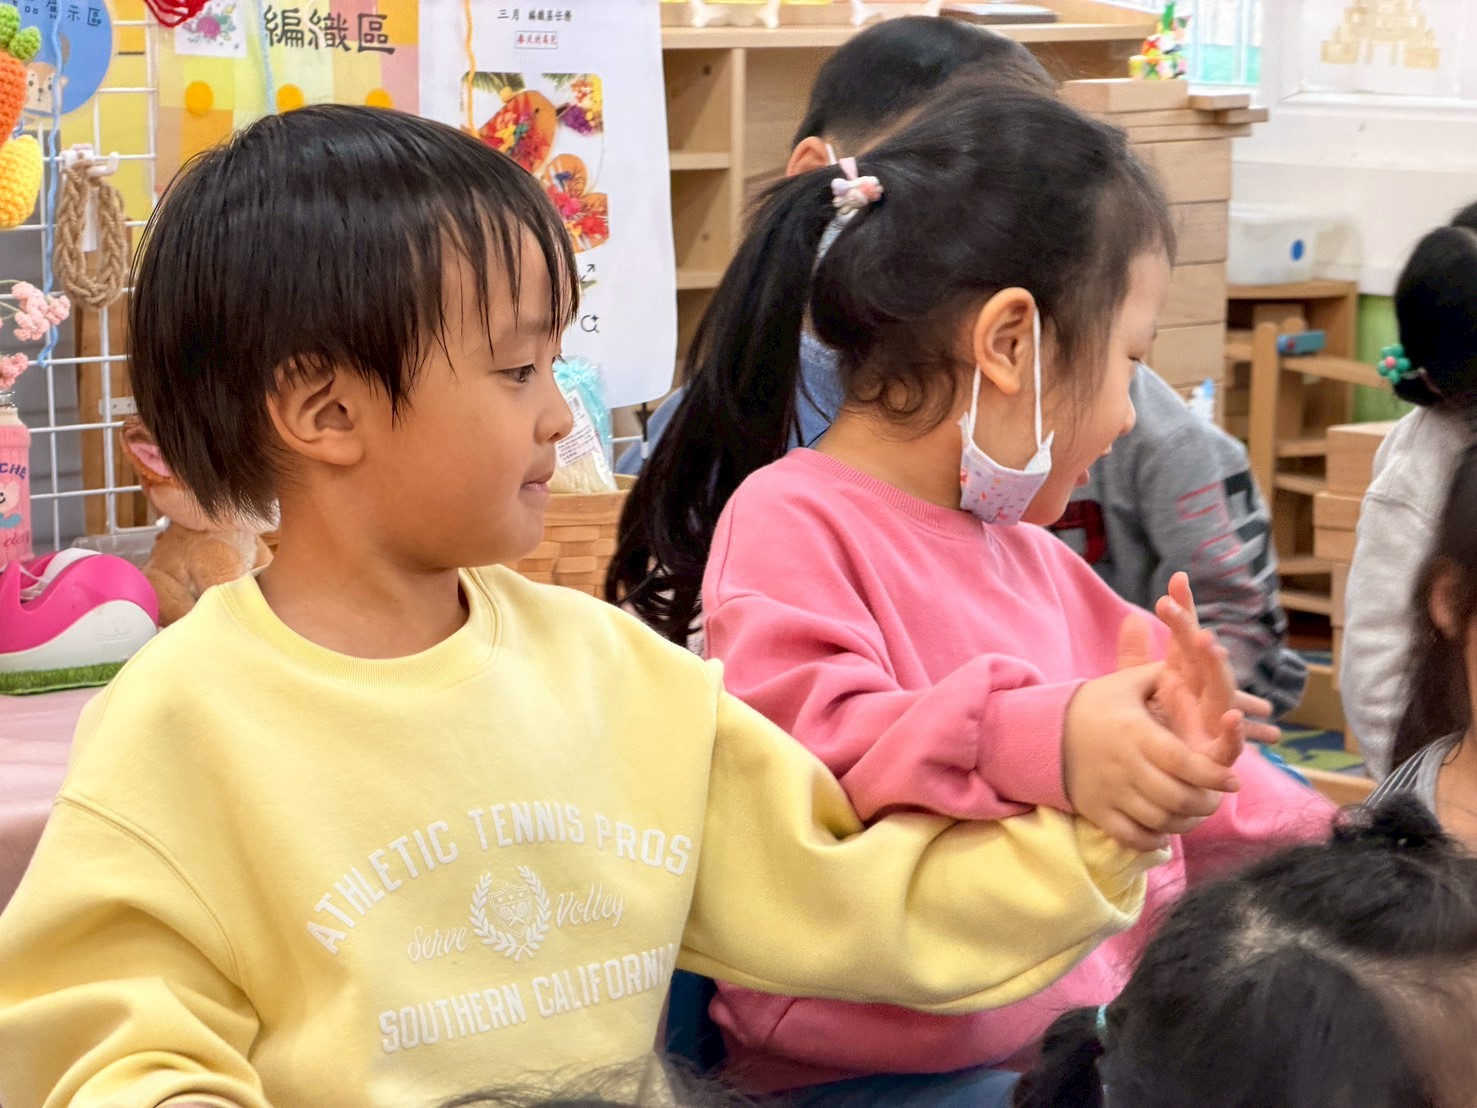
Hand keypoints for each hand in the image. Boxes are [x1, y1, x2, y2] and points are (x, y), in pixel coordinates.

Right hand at [1062, 619, 1240, 853]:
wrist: (1040, 731)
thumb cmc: (1093, 704)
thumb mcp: (1125, 684)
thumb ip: (1164, 675)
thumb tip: (1203, 652)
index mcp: (1136, 733)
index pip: (1182, 761)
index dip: (1212, 775)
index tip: (1233, 781)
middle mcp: (1124, 766)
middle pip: (1176, 797)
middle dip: (1205, 803)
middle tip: (1215, 799)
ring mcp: (1110, 791)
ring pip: (1158, 819)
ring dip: (1184, 821)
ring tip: (1194, 812)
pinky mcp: (1096, 811)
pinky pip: (1131, 836)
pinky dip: (1153, 839)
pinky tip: (1164, 830)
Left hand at [1153, 573, 1247, 766]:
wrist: (1177, 783)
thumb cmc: (1166, 734)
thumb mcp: (1144, 692)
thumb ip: (1135, 658)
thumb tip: (1131, 618)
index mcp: (1186, 677)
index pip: (1184, 638)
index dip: (1182, 610)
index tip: (1176, 578)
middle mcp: (1204, 694)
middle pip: (1200, 657)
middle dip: (1191, 631)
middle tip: (1172, 605)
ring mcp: (1216, 722)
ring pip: (1221, 690)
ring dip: (1216, 666)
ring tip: (1204, 640)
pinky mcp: (1220, 755)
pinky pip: (1231, 742)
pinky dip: (1234, 731)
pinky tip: (1232, 716)